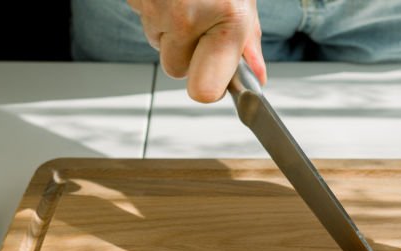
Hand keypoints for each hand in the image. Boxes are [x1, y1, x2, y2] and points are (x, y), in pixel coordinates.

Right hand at [127, 0, 265, 102]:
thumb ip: (248, 40)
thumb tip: (256, 77)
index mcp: (226, 17)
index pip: (205, 91)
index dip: (209, 88)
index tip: (215, 81)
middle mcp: (188, 17)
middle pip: (176, 70)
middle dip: (185, 53)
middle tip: (199, 23)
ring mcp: (157, 7)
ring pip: (158, 43)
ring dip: (170, 28)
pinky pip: (144, 17)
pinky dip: (156, 8)